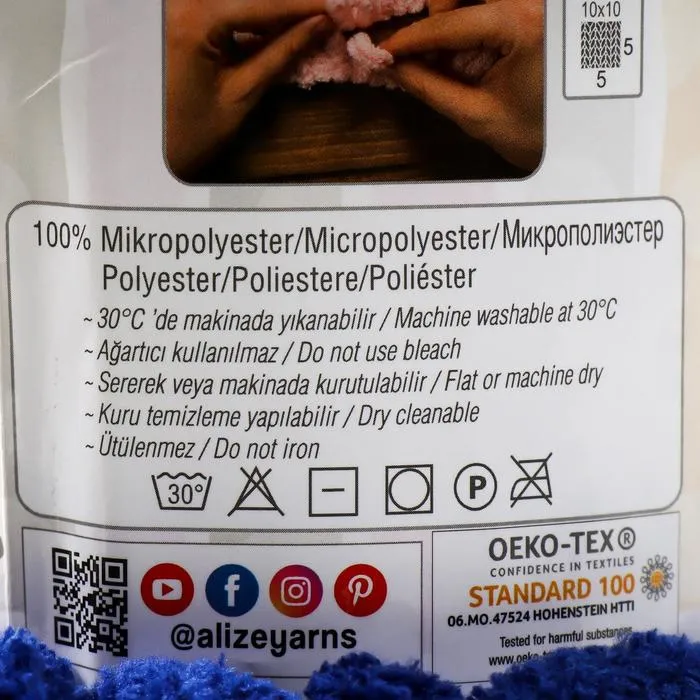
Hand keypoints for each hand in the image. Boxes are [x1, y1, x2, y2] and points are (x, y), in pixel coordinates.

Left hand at [166, 0, 331, 177]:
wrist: (152, 148)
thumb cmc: (193, 130)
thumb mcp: (242, 93)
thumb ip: (280, 53)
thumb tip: (318, 25)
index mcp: (194, 19)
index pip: (261, 4)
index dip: (301, 6)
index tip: (335, 8)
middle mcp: (180, 2)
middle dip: (287, 4)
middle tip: (324, 11)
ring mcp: (177, 7)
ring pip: (238, 0)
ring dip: (271, 9)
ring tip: (307, 18)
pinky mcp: (178, 16)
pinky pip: (223, 8)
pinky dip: (251, 14)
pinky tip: (278, 23)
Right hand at [381, 0, 543, 170]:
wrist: (576, 141)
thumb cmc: (532, 134)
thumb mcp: (476, 114)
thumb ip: (430, 87)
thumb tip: (393, 67)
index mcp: (523, 25)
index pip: (451, 24)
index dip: (411, 38)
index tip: (383, 49)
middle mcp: (535, 1)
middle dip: (440, 8)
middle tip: (425, 44)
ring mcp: (540, 4)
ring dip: (455, 8)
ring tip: (445, 42)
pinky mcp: (538, 12)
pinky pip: (496, 2)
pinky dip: (473, 12)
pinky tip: (464, 41)